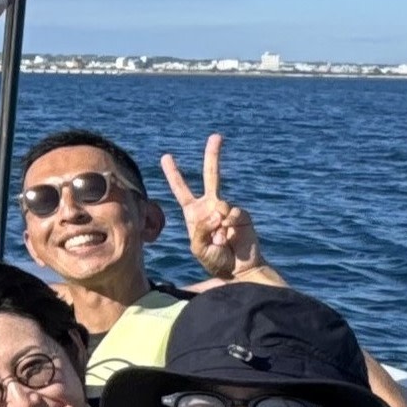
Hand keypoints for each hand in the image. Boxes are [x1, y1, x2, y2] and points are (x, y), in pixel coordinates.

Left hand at [161, 133, 263, 278]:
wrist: (240, 270)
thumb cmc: (216, 260)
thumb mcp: (198, 248)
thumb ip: (201, 229)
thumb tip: (216, 212)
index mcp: (194, 212)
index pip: (181, 189)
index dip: (174, 174)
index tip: (166, 157)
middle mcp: (210, 205)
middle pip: (211, 174)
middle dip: (213, 154)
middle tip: (216, 136)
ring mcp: (226, 208)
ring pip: (219, 205)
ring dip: (217, 225)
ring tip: (220, 240)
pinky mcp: (241, 214)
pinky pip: (232, 213)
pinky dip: (229, 226)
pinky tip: (230, 238)